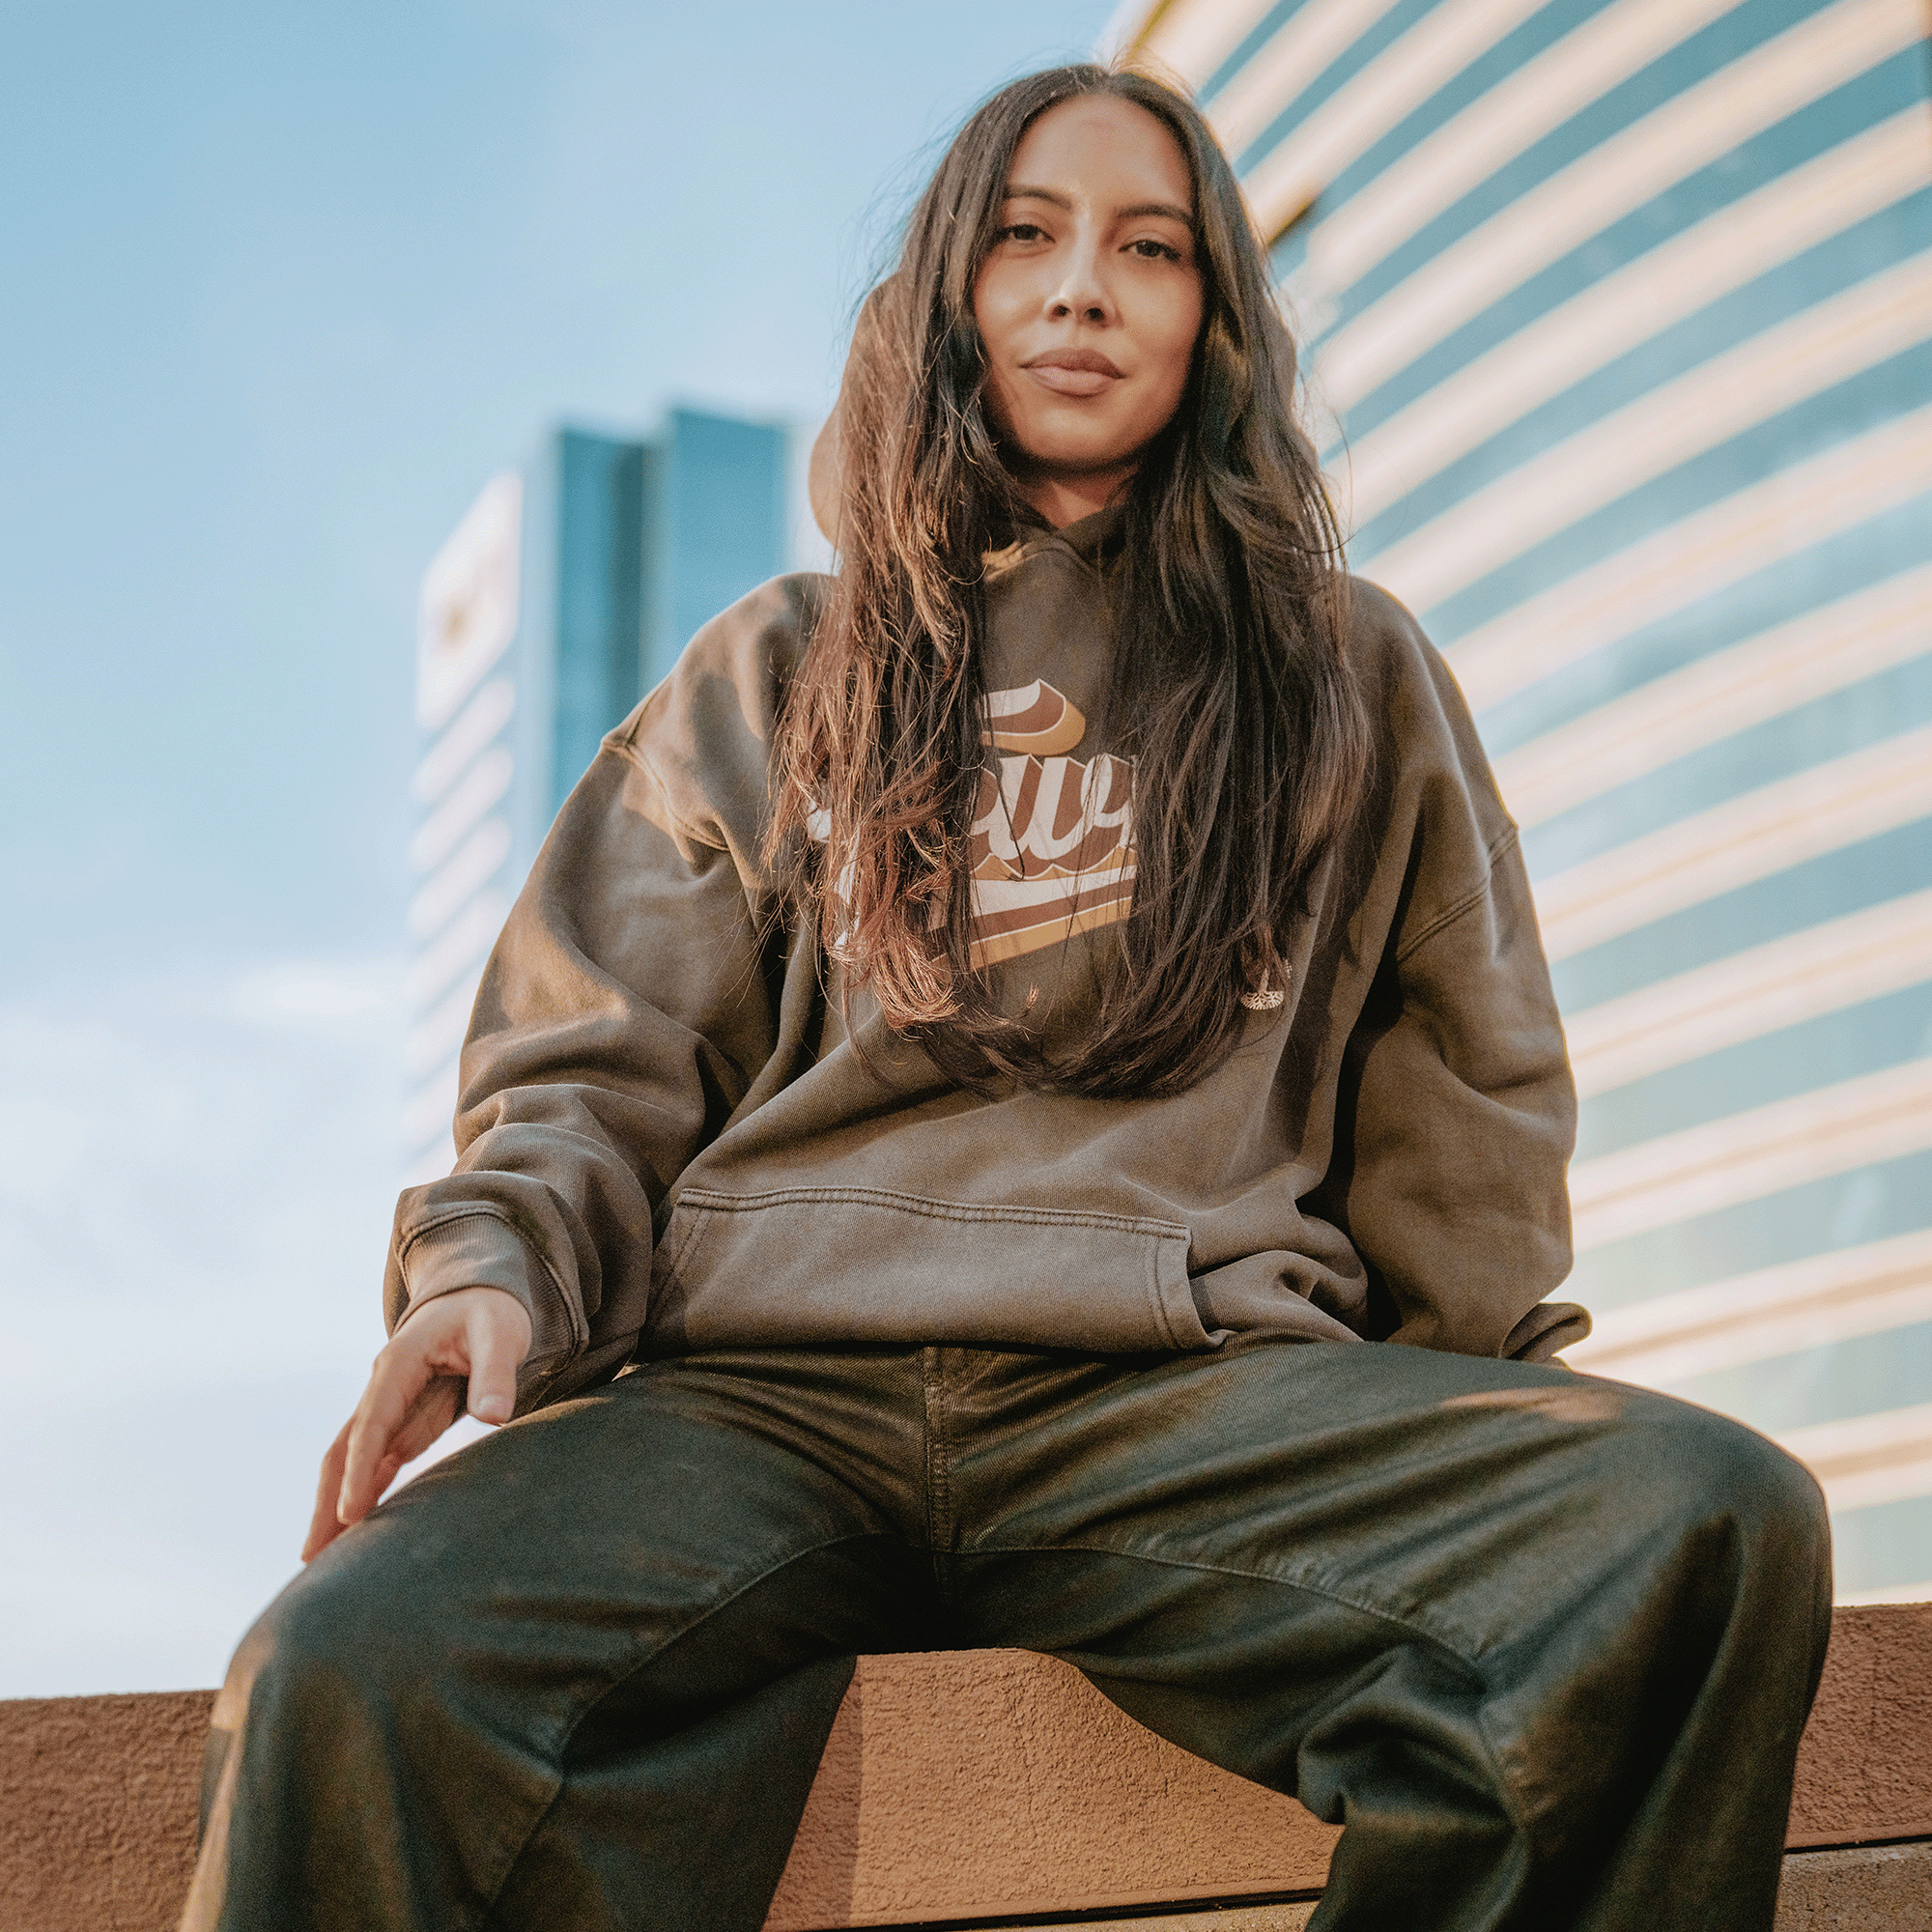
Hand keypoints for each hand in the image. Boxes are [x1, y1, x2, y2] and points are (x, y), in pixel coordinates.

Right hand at [302, 1286, 532, 1561]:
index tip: (349, 1513)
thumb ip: (496, 1372)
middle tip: (311, 1555)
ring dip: (336, 1504)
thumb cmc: (490, 1314)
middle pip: (344, 1448)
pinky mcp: (403, 1422)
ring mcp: (388, 1407)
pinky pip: (376, 1463)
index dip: (361, 1468)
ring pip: (352, 1461)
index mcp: (399, 1363)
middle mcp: (382, 1388)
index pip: (373, 1422)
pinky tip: (355, 1530)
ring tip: (319, 1557)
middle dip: (327, 1499)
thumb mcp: (500, 1333)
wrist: (479, 1297)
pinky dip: (364, 1493)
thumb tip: (494, 1415)